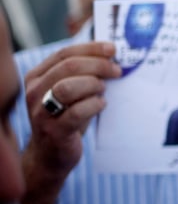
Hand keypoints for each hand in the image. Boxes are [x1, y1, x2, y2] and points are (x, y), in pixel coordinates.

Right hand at [23, 41, 120, 175]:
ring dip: (93, 85)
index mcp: (37, 77)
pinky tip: (101, 105)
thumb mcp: (70, 92)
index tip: (113, 49)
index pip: (64, 54)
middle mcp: (34, 92)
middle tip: (116, 71)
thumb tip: (111, 55)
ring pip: (69, 87)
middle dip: (98, 65)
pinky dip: (94, 105)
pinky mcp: (54, 131)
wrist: (50, 155)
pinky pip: (77, 112)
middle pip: (69, 67)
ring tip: (102, 91)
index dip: (91, 49)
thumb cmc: (66, 118)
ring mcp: (41, 112)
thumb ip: (82, 73)